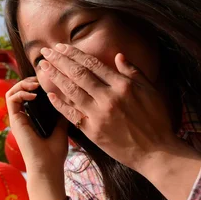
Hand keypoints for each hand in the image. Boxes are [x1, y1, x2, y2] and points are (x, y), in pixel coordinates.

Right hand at [5, 77, 68, 199]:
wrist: (48, 167)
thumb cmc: (55, 153)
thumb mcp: (61, 129)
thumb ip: (60, 114)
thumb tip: (67, 100)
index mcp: (31, 119)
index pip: (28, 96)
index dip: (35, 85)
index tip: (48, 82)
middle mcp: (22, 117)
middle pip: (18, 91)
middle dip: (28, 81)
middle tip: (40, 80)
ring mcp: (17, 119)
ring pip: (12, 92)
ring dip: (23, 84)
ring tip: (36, 84)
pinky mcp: (14, 120)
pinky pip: (11, 99)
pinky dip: (21, 92)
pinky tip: (34, 94)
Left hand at [38, 44, 199, 173]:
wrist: (156, 152)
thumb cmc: (156, 120)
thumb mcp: (151, 91)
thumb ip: (134, 72)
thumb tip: (118, 56)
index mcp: (122, 85)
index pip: (92, 64)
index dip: (74, 54)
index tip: (61, 47)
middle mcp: (108, 98)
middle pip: (78, 74)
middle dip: (59, 60)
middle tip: (45, 51)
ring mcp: (99, 115)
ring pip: (71, 91)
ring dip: (55, 77)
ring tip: (43, 67)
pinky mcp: (92, 131)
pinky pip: (71, 114)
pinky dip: (59, 103)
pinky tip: (49, 94)